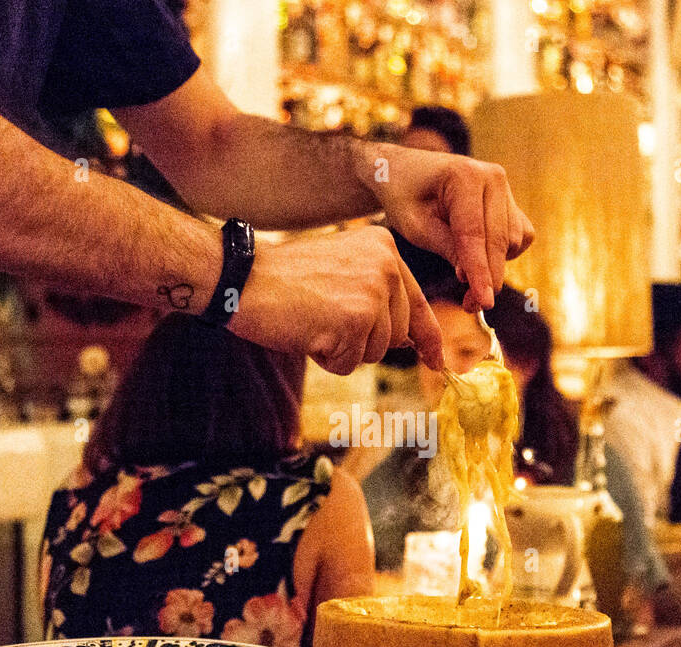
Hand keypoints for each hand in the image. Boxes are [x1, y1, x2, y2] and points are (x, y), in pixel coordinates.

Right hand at [230, 226, 443, 375]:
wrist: (242, 278)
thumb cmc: (284, 280)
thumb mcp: (342, 273)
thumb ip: (378, 297)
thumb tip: (412, 341)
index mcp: (384, 248)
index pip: (418, 302)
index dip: (428, 337)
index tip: (438, 359)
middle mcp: (386, 265)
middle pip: (397, 335)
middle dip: (363, 342)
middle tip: (324, 320)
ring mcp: (372, 293)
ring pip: (375, 352)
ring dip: (343, 350)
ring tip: (314, 321)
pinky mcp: (356, 321)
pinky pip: (350, 363)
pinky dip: (327, 359)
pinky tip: (307, 332)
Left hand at [367, 145, 533, 311]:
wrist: (406, 172)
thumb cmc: (404, 197)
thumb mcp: (414, 226)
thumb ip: (446, 248)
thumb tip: (472, 276)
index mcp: (465, 176)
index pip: (475, 234)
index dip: (479, 272)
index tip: (483, 302)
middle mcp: (493, 177)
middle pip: (499, 240)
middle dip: (488, 277)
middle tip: (470, 306)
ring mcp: (505, 188)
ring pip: (512, 241)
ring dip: (494, 267)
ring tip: (464, 281)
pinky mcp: (510, 202)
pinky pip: (520, 237)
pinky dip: (503, 253)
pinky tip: (478, 257)